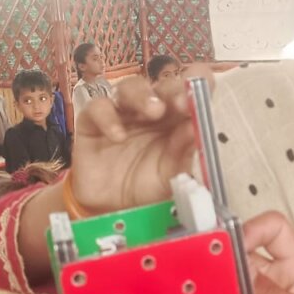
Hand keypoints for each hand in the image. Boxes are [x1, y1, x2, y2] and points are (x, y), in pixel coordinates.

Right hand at [70, 67, 212, 213]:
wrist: (112, 208)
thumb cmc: (147, 187)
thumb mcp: (172, 175)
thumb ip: (184, 153)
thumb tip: (196, 127)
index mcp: (176, 118)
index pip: (189, 88)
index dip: (196, 84)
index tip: (201, 97)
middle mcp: (150, 110)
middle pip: (161, 85)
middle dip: (172, 89)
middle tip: (180, 103)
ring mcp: (122, 113)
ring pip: (130, 87)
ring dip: (143, 95)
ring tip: (153, 112)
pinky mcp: (93, 121)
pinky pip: (98, 108)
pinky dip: (108, 118)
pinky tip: (118, 136)